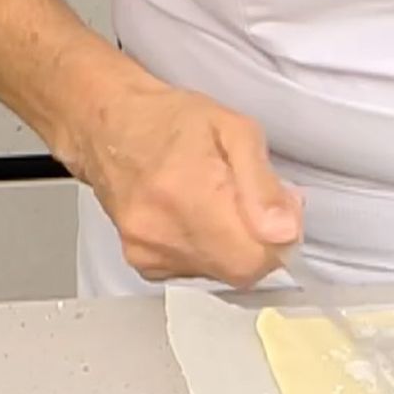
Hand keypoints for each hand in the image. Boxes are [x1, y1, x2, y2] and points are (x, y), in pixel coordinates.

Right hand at [65, 83, 302, 286]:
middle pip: (241, 270)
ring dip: (233, 246)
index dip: (278, 239)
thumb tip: (285, 231)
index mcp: (188, 193)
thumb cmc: (172, 121)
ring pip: (221, 272)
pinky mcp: (142, 263)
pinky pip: (197, 272)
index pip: (257, 257)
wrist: (108, 125)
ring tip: (216, 204)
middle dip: (258, 242)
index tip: (277, 212)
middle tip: (248, 203)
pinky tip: (196, 218)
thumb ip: (265, 185)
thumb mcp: (237, 131)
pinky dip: (209, 251)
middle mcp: (162, 230)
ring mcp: (148, 251)